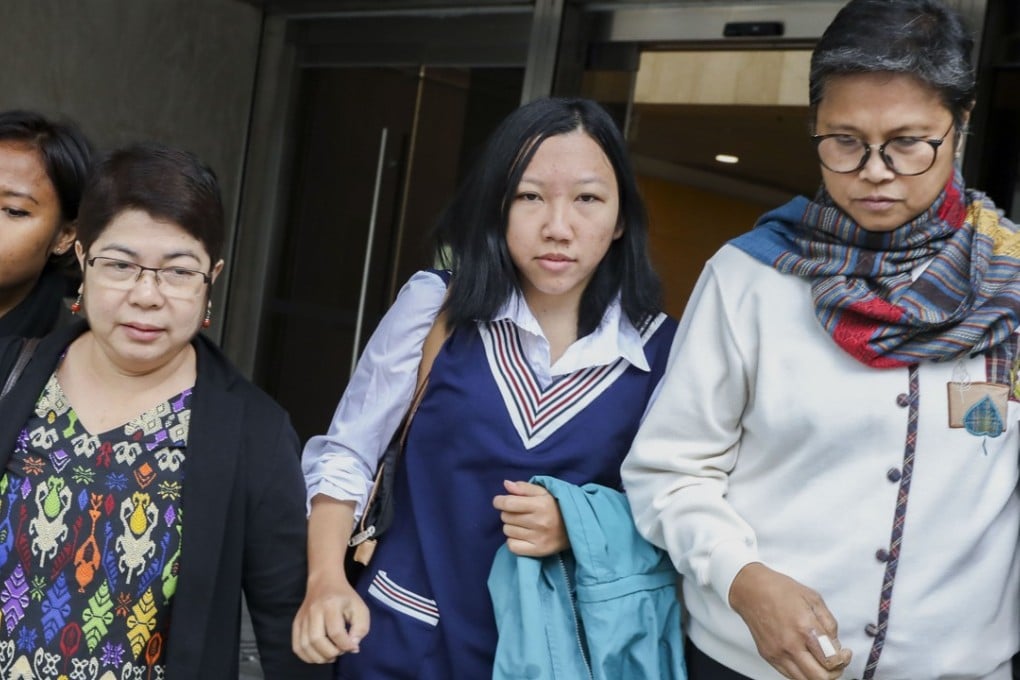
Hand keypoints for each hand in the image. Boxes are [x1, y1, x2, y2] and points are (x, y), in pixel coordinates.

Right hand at [291, 570, 369, 663]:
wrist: (324, 582)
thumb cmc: (345, 597)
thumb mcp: (360, 608)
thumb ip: (361, 628)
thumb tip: (352, 647)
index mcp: (331, 605)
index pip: (336, 632)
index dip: (345, 645)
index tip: (353, 647)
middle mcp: (313, 611)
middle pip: (317, 640)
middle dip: (331, 652)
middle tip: (341, 651)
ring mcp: (302, 617)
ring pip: (305, 646)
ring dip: (320, 657)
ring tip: (331, 655)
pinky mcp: (296, 623)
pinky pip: (297, 646)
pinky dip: (307, 656)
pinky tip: (319, 655)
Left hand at [492, 480, 568, 556]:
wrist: (574, 528)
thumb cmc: (555, 507)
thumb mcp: (543, 492)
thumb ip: (524, 487)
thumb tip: (506, 484)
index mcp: (540, 504)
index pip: (508, 503)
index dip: (499, 501)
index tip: (500, 501)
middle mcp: (539, 522)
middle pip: (506, 517)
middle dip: (508, 513)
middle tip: (519, 513)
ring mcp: (538, 538)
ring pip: (507, 530)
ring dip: (511, 526)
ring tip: (523, 524)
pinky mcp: (537, 550)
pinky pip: (512, 546)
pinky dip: (513, 541)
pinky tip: (522, 536)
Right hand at [729, 563, 851, 679]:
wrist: (751, 590)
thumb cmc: (779, 590)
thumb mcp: (813, 598)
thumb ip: (829, 623)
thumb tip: (835, 644)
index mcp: (804, 628)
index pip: (831, 660)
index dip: (843, 660)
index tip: (844, 653)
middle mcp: (790, 644)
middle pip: (820, 677)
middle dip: (834, 673)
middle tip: (836, 662)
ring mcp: (778, 652)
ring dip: (818, 675)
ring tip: (821, 663)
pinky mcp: (768, 656)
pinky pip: (790, 675)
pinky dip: (802, 673)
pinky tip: (806, 660)